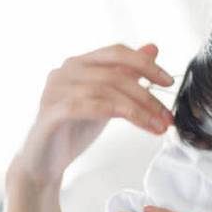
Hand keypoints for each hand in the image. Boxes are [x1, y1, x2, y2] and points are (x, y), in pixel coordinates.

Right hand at [12, 43, 174, 184]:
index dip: (145, 64)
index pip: (116, 52)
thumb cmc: (74, 129)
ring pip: (107, 91)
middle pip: (115, 73)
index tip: (168, 81)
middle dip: (148, 95)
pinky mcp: (52, 111)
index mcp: (78, 63)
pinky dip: (121, 114)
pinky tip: (140, 124)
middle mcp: (65, 71)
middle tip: (167, 116)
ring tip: (158, 126)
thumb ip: (127, 74)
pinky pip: (92, 106)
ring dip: (140, 109)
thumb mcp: (107, 100)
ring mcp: (55, 90)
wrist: (43, 162)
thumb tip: (152, 49)